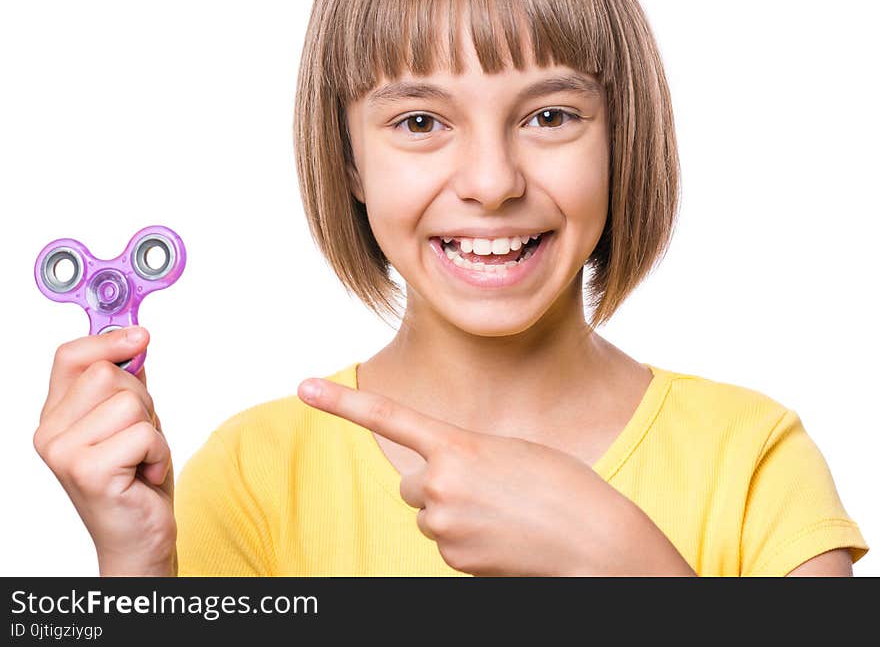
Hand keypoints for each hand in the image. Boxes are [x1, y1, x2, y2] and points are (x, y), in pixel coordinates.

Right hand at [33, 328, 176, 575]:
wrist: (138, 536)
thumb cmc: (135, 478)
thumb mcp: (131, 419)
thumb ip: (125, 381)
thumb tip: (135, 336)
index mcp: (56, 415)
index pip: (70, 356)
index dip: (107, 340)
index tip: (140, 337)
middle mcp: (50, 433)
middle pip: (108, 374)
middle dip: (141, 399)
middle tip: (139, 435)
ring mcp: (64, 453)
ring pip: (130, 403)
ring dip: (152, 429)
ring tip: (140, 457)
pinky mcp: (88, 471)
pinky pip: (144, 433)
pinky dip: (158, 452)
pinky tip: (144, 474)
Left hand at [297, 377, 693, 575]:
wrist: (597, 544)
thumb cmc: (562, 486)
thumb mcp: (511, 451)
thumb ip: (466, 457)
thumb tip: (437, 487)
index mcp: (457, 446)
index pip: (388, 417)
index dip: (342, 402)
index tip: (302, 387)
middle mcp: (440, 485)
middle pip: (413, 483)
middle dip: (438, 485)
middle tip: (486, 489)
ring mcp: (445, 527)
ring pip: (430, 515)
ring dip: (457, 513)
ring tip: (504, 514)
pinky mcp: (454, 561)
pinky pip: (448, 544)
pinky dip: (470, 540)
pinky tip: (504, 538)